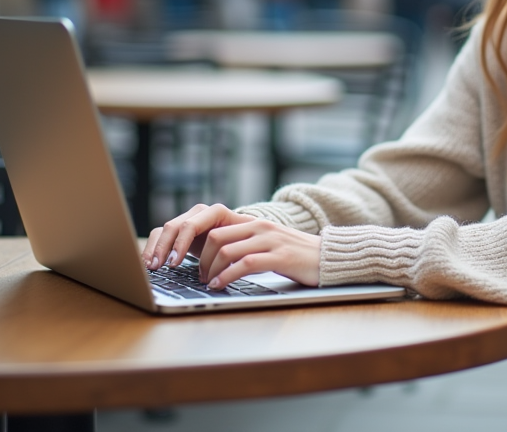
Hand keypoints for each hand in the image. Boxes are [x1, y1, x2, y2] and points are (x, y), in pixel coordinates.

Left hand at [142, 203, 319, 288]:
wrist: (329, 257)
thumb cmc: (294, 257)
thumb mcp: (265, 244)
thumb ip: (241, 244)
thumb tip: (209, 257)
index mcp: (251, 221)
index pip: (211, 224)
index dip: (189, 242)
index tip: (178, 260)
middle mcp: (258, 226)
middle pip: (213, 236)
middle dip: (196, 258)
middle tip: (193, 276)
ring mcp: (269, 239)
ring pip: (226, 248)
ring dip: (210, 269)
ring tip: (206, 283)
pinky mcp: (280, 256)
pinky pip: (245, 264)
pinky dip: (227, 276)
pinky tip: (220, 285)